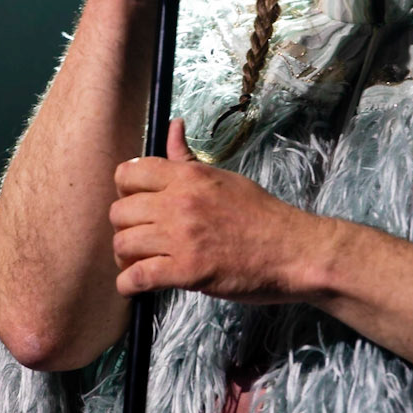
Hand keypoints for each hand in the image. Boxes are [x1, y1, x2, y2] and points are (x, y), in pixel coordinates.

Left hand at [110, 120, 319, 301]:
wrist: (293, 250)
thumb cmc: (262, 215)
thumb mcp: (224, 177)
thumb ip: (187, 158)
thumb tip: (173, 126)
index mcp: (188, 176)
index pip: (128, 173)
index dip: (124, 191)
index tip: (136, 205)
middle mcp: (179, 202)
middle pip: (119, 212)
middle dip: (124, 229)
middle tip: (139, 239)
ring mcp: (182, 237)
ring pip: (123, 245)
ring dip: (125, 259)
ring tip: (139, 264)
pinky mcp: (187, 271)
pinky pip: (137, 278)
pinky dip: (129, 286)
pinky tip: (137, 286)